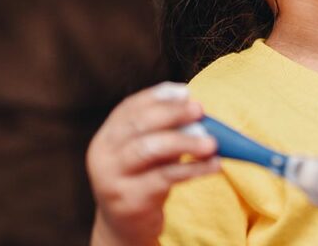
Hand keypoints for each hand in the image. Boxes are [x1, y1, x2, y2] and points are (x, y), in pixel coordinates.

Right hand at [87, 82, 219, 245]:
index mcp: (108, 135)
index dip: (158, 97)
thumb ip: (168, 130)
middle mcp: (103, 153)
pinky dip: (194, 168)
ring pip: (150, 149)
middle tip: (200, 110)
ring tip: (212, 143)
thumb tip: (198, 111)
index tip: (186, 92)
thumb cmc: (144, 178)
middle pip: (139, 124)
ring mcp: (112, 177)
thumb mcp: (152, 151)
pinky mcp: (128, 199)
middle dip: (173, 113)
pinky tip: (214, 165)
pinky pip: (166, 177)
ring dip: (185, 142)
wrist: (125, 225)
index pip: (130, 108)